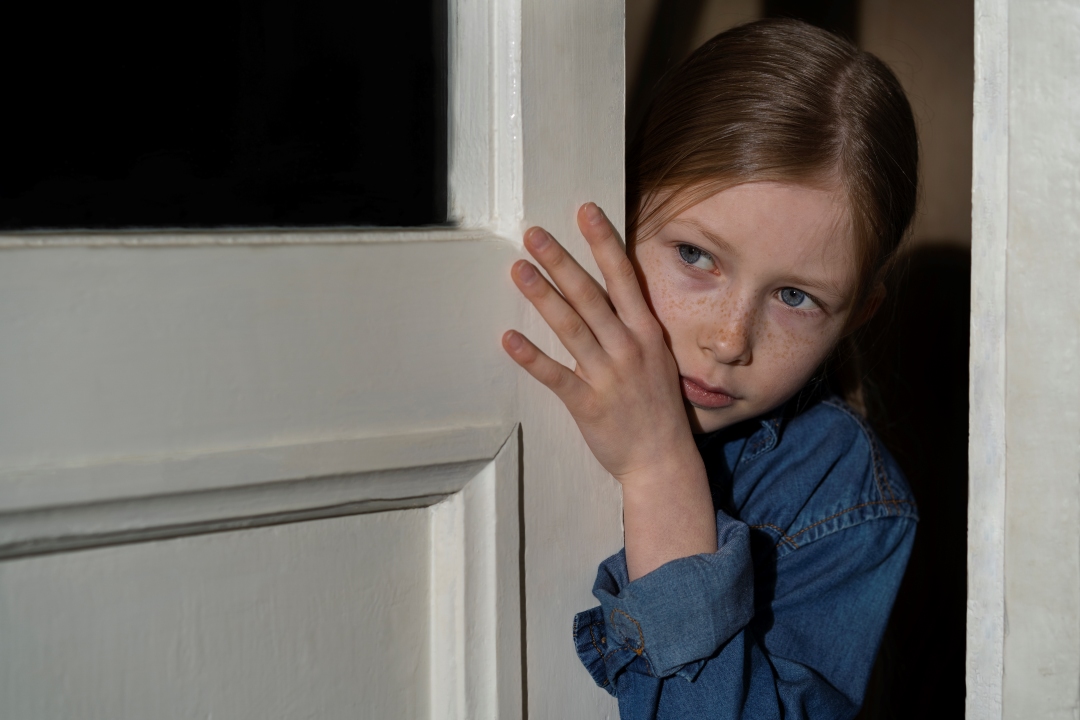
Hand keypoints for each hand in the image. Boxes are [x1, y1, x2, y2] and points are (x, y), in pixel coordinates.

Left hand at [502, 203, 692, 483]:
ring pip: (571, 327)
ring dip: (543, 296)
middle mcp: (628, 348)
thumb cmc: (657, 408)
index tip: (585, 211)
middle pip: (590, 295)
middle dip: (561, 260)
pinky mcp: (588, 404)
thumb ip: (632, 325)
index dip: (603, 242)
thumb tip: (607, 291)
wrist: (663, 461)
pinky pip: (556, 376)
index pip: (623, 277)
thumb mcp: (656, 357)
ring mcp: (608, 376)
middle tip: (534, 233)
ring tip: (519, 269)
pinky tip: (509, 338)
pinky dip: (532, 357)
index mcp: (646, 332)